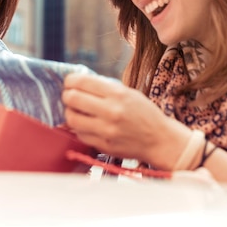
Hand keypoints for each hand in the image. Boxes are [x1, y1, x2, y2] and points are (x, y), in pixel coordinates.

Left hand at [62, 72, 188, 169]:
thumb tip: (79, 83)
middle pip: (73, 99)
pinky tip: (85, 125)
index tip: (69, 82)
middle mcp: (111, 111)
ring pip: (72, 118)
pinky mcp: (103, 145)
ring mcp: (106, 130)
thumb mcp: (129, 93)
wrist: (160, 140)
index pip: (82, 82)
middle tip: (68, 96)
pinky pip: (80, 134)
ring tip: (75, 111)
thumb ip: (105, 89)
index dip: (70, 81)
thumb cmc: (144, 114)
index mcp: (118, 94)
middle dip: (66, 95)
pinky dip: (79, 128)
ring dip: (69, 112)